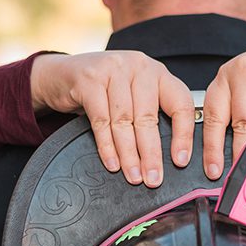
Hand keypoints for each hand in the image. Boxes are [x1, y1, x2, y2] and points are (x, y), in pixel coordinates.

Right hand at [31, 51, 194, 186]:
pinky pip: (101, 120)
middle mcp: (139, 67)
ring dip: (129, 154)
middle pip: (149, 117)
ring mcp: (113, 70)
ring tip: (133, 175)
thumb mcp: (136, 94)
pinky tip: (113, 163)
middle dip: (151, 154)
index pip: (180, 104)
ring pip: (124, 121)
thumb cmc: (106, 88)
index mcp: (159, 73)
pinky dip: (107, 146)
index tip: (181, 160)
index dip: (183, 135)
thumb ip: (153, 113)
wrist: (62, 74)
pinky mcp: (89, 80)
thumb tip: (172, 155)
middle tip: (153, 178)